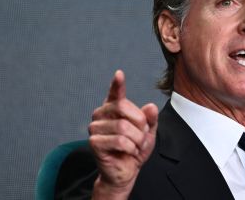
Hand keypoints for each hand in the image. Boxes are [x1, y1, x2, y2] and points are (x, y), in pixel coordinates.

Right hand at [88, 70, 157, 198]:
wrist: (125, 171)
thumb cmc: (135, 149)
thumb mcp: (148, 132)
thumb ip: (151, 119)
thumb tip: (150, 106)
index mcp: (113, 109)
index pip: (115, 93)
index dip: (117, 84)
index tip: (120, 74)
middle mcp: (101, 114)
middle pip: (123, 107)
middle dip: (140, 123)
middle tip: (142, 135)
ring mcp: (95, 127)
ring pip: (123, 127)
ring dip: (137, 139)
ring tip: (137, 146)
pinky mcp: (94, 142)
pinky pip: (119, 141)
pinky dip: (131, 148)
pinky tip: (129, 152)